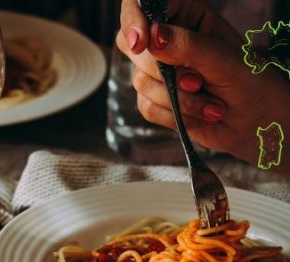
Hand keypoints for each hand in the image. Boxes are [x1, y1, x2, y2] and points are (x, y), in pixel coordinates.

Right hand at [117, 0, 289, 176]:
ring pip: (140, 81)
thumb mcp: (223, 59)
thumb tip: (153, 36)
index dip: (134, 18)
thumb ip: (187, 45)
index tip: (141, 42)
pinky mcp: (155, 99)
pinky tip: (200, 115)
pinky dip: (173, 115)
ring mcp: (159, 71)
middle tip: (197, 81)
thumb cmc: (250, 83)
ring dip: (178, 99)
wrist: (256, 122)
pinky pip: (145, 106)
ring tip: (212, 104)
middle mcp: (168, 41)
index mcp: (187, 17)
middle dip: (163, 71)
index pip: (144, 4)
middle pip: (133, 46)